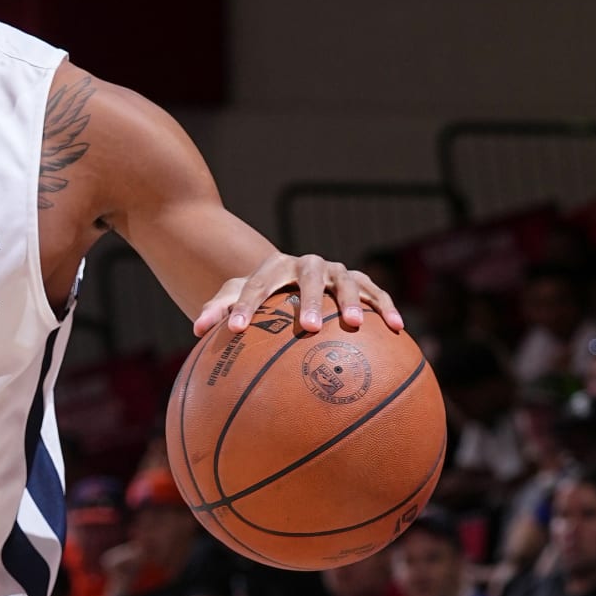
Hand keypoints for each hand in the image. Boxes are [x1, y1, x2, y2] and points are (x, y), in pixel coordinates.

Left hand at [192, 252, 403, 339]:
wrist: (292, 278)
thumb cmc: (262, 297)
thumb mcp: (237, 299)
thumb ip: (218, 309)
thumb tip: (196, 330)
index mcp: (275, 267)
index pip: (258, 284)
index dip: (246, 305)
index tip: (235, 329)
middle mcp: (308, 265)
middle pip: (310, 277)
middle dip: (310, 301)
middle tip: (307, 328)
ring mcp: (336, 272)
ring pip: (348, 281)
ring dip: (352, 301)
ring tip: (356, 325)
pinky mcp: (361, 282)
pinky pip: (377, 294)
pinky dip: (386, 308)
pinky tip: (399, 330)